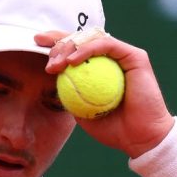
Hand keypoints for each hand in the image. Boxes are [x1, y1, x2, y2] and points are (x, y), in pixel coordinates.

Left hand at [35, 31, 174, 157]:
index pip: (74, 48)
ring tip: (56, 63)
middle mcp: (111, 58)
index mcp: (98, 68)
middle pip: (81, 38)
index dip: (55, 42)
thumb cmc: (113, 129)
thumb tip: (49, 77)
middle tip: (46, 57)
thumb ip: (68, 92)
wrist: (141, 138)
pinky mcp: (134, 56)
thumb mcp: (80, 111)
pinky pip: (106, 45)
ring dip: (69, 46)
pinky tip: (72, 61)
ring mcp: (123, 55)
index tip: (35, 42)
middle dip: (59, 43)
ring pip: (91, 38)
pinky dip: (87, 49)